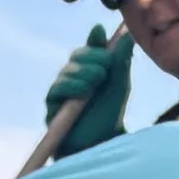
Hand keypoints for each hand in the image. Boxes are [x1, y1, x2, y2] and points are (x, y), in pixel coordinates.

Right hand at [44, 22, 133, 151]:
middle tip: (105, 67)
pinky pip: (56, 89)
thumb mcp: (119, 85)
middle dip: (92, 57)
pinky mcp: (52, 106)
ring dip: (83, 72)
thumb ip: (121, 60)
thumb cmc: (109, 115)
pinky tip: (83, 90)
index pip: (91, 48)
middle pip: (77, 56)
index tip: (100, 35)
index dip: (95, 41)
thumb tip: (127, 35)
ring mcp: (61, 91)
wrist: (97, 144)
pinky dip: (70, 86)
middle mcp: (74, 77)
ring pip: (67, 70)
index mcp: (91, 69)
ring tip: (98, 79)